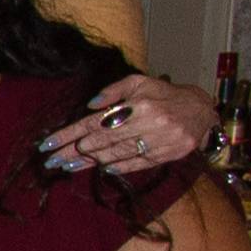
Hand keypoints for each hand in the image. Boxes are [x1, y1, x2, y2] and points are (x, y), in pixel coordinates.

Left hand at [46, 74, 207, 173]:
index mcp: (139, 105)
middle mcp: (149, 124)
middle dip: (73, 151)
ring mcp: (159, 142)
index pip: (94, 123)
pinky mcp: (167, 155)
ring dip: (89, 162)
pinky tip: (100, 169)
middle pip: (101, 142)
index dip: (68, 135)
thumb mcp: (140, 82)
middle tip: (51, 160)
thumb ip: (114, 90)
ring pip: (117, 155)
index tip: (47, 144)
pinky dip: (118, 167)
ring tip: (67, 166)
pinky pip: (137, 163)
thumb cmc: (165, 94)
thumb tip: (90, 105)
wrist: (202, 111)